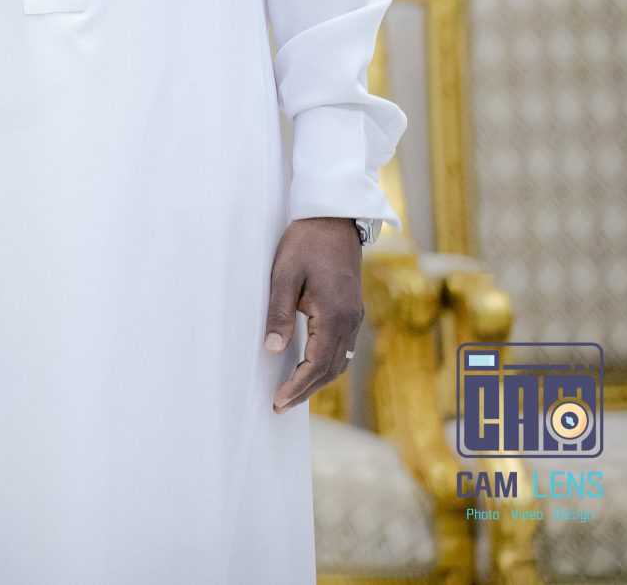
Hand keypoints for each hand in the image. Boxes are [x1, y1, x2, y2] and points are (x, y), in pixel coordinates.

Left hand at [266, 217, 363, 410]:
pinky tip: (310, 367)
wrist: (333, 220)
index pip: (317, 364)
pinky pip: (343, 348)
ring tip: (292, 392)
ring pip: (340, 361)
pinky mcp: (352, 310)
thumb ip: (279, 314)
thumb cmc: (305, 244)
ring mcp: (354, 316)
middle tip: (280, 405)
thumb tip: (272, 350)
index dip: (298, 386)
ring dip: (317, 380)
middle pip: (331, 369)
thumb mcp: (284, 276)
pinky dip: (327, 364)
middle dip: (305, 390)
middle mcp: (350, 321)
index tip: (278, 400)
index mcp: (334, 315)